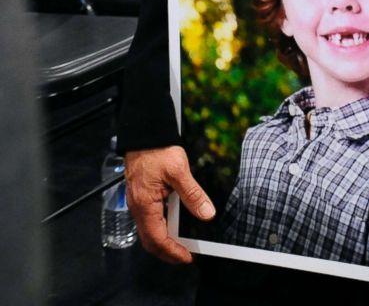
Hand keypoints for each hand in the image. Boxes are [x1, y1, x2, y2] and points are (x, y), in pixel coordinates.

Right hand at [125, 146, 214, 264]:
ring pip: (149, 231)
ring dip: (164, 240)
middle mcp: (138, 208)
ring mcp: (138, 203)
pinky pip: (150, 219)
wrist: (145, 135)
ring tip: (182, 243)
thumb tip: (206, 213)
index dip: (172, 252)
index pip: (157, 239)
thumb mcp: (179, 171)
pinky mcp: (141, 197)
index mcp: (145, 205)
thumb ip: (193, 194)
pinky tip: (174, 223)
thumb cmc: (158, 150)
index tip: (187, 257)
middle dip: (168, 252)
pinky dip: (162, 227)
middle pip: (150, 240)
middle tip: (186, 255)